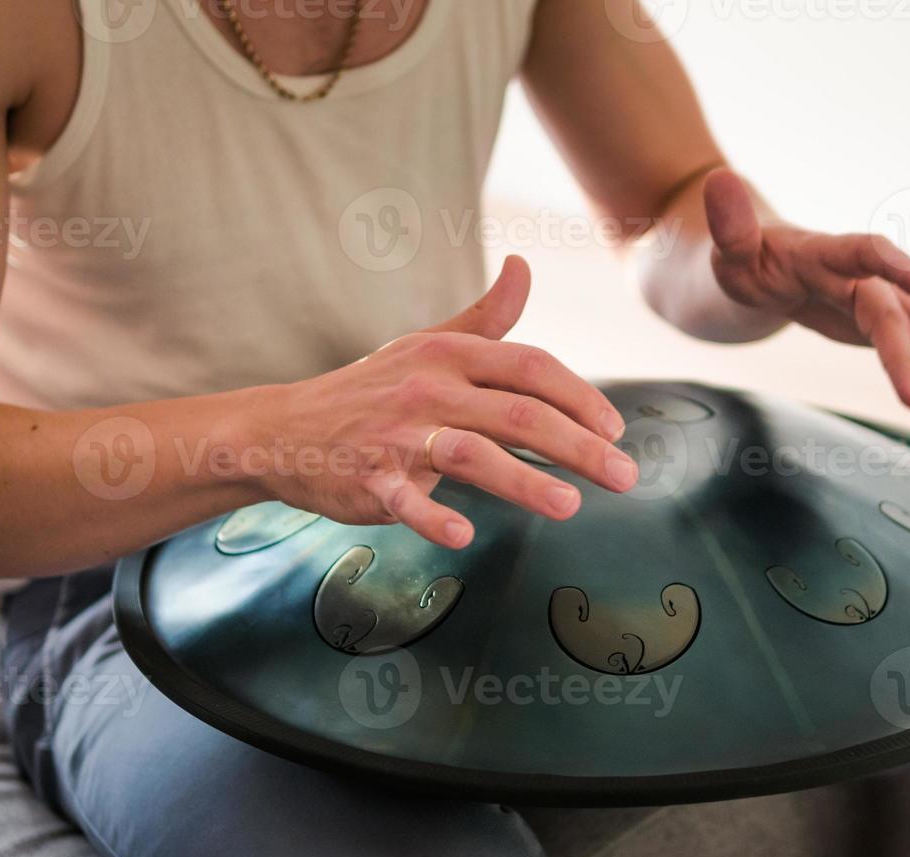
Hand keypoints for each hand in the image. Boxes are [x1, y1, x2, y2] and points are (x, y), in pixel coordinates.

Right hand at [258, 256, 638, 548]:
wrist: (283, 428)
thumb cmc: (370, 389)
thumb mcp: (428, 345)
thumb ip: (486, 317)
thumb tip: (524, 267)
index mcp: (450, 355)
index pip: (532, 368)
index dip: (581, 397)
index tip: (615, 430)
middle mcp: (429, 388)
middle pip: (518, 412)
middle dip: (579, 446)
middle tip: (626, 477)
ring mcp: (397, 434)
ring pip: (471, 453)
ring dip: (524, 480)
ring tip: (570, 506)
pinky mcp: (367, 477)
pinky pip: (403, 499)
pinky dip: (431, 516)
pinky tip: (463, 536)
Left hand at [702, 169, 909, 409]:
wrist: (762, 267)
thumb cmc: (743, 262)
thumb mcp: (727, 251)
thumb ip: (729, 225)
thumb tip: (719, 178)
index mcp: (826, 253)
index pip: (865, 253)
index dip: (895, 264)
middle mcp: (863, 270)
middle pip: (898, 306)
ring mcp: (883, 290)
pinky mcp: (893, 308)